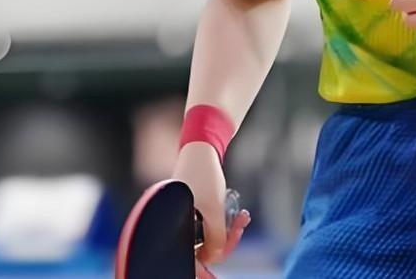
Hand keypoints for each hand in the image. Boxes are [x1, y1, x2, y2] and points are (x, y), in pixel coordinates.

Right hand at [172, 142, 250, 276]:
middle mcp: (175, 228)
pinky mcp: (192, 216)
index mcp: (173, 229)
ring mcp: (183, 223)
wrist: (201, 149)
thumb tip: (216, 258)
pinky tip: (239, 216)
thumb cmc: (203, 177)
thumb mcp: (214, 210)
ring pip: (208, 241)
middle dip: (225, 243)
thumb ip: (216, 238)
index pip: (188, 260)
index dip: (202, 272)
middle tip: (240, 227)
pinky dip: (224, 225)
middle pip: (201, 252)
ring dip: (228, 232)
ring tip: (242, 217)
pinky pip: (210, 230)